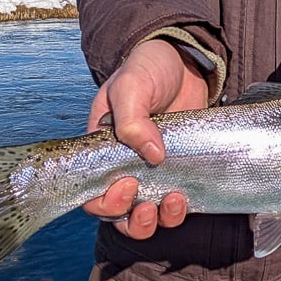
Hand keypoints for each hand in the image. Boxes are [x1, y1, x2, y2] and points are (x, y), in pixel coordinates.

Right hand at [81, 38, 208, 239]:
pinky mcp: (180, 170)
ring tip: (174, 201)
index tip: (128, 184)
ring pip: (149, 214)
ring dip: (159, 219)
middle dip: (133, 220)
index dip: (107, 200)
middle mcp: (125, 166)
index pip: (93, 192)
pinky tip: (187, 197)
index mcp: (102, 150)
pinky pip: (175, 202)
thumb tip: (152, 155)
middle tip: (148, 204)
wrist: (184, 61)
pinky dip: (180, 209)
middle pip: (120, 213)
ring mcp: (154, 171)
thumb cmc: (148, 69)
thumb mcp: (131, 86)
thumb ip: (132, 119)